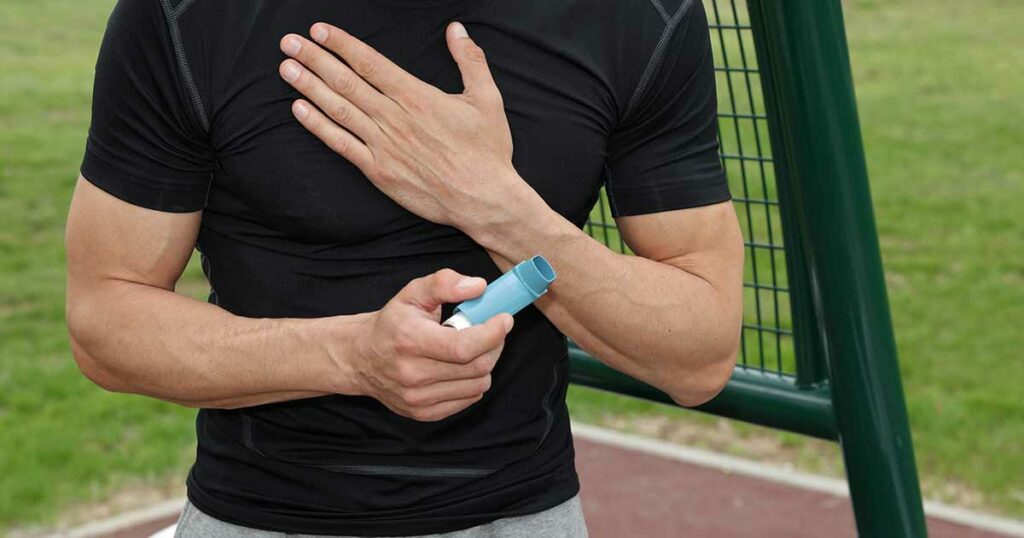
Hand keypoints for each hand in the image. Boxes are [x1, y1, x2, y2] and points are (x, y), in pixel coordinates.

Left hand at [278, 22, 536, 233]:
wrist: (483, 199)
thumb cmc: (487, 151)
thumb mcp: (487, 99)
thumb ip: (470, 60)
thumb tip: (456, 29)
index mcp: (417, 97)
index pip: (371, 63)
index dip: (342, 44)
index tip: (319, 31)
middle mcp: (395, 118)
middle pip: (346, 82)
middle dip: (314, 59)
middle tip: (288, 43)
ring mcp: (383, 145)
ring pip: (339, 110)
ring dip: (309, 87)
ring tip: (286, 68)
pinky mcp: (379, 171)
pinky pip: (342, 145)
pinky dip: (319, 127)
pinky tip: (300, 111)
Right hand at [349, 269, 512, 421]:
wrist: (361, 357)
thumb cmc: (392, 323)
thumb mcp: (413, 292)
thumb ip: (444, 283)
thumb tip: (478, 287)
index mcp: (410, 341)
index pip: (464, 347)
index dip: (492, 334)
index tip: (504, 320)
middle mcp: (413, 374)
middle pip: (476, 367)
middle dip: (494, 346)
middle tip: (493, 331)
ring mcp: (418, 398)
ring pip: (478, 385)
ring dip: (485, 364)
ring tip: (473, 349)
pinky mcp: (424, 413)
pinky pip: (469, 399)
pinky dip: (474, 382)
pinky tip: (461, 367)